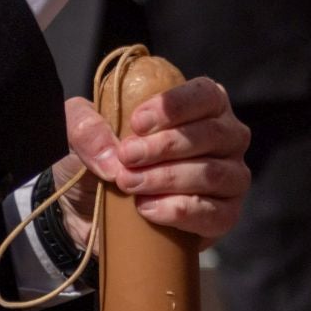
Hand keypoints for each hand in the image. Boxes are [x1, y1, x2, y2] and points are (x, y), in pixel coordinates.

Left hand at [54, 77, 251, 249]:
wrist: (94, 213)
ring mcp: (231, 178)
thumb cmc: (102, 158)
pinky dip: (180, 211)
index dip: (175, 106)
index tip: (137, 123)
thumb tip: (112, 156)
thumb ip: (85, 127)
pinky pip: (216, 213)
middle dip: (165, 146)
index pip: (205, 95)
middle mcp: (226, 137)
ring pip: (213, 174)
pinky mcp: (225, 215)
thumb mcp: (79, 133)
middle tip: (126, 158)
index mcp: (203, 104)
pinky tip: (148, 209)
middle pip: (211, 134)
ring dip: (168, 178)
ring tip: (130, 184)